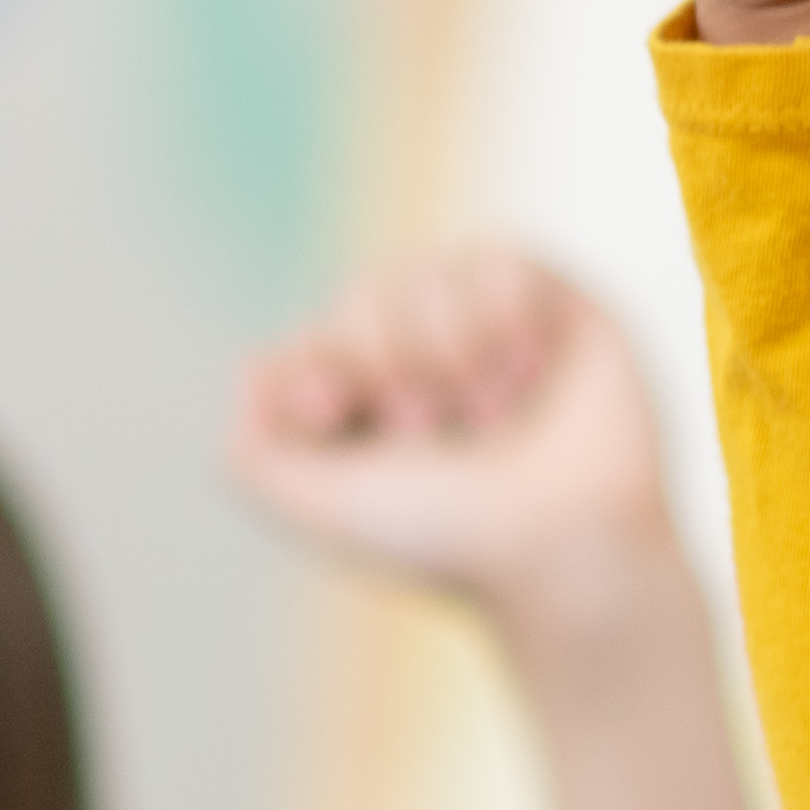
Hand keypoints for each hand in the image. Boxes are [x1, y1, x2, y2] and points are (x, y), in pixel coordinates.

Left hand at [223, 241, 680, 629]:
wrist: (560, 549)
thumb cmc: (445, 537)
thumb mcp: (318, 508)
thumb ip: (248, 451)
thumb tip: (250, 368)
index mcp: (370, 404)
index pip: (314, 333)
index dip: (319, 364)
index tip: (333, 411)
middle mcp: (428, 359)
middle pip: (362, 296)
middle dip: (387, 363)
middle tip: (428, 433)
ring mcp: (492, 326)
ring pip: (427, 275)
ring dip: (449, 353)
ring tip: (492, 416)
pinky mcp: (557, 302)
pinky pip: (497, 261)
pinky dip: (502, 325)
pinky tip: (530, 377)